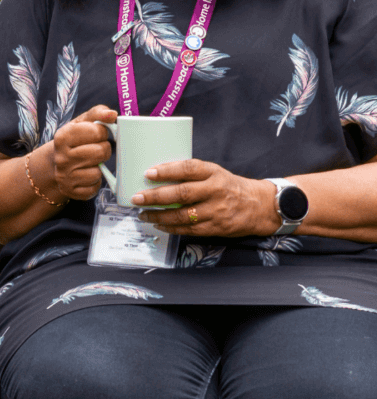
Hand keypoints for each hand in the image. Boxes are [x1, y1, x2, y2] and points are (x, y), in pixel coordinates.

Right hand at [52, 104, 117, 200]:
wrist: (54, 163)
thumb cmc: (74, 140)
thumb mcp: (82, 123)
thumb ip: (98, 113)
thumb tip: (112, 114)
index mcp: (63, 136)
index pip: (97, 131)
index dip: (102, 132)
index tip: (97, 134)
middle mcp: (61, 157)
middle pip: (100, 152)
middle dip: (104, 150)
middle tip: (96, 149)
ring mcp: (64, 176)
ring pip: (98, 172)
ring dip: (99, 167)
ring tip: (90, 162)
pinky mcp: (70, 191)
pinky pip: (94, 188)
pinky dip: (94, 182)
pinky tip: (87, 175)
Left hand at [135, 160, 278, 235]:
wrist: (260, 206)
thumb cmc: (229, 186)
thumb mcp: (214, 173)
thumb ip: (192, 174)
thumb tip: (158, 175)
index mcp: (213, 173)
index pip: (188, 169)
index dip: (167, 170)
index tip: (148, 173)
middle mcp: (215, 191)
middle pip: (182, 194)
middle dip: (155, 197)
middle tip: (137, 198)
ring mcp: (216, 211)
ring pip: (183, 215)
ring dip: (159, 215)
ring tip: (143, 213)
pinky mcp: (217, 228)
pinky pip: (189, 229)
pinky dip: (171, 227)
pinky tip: (159, 224)